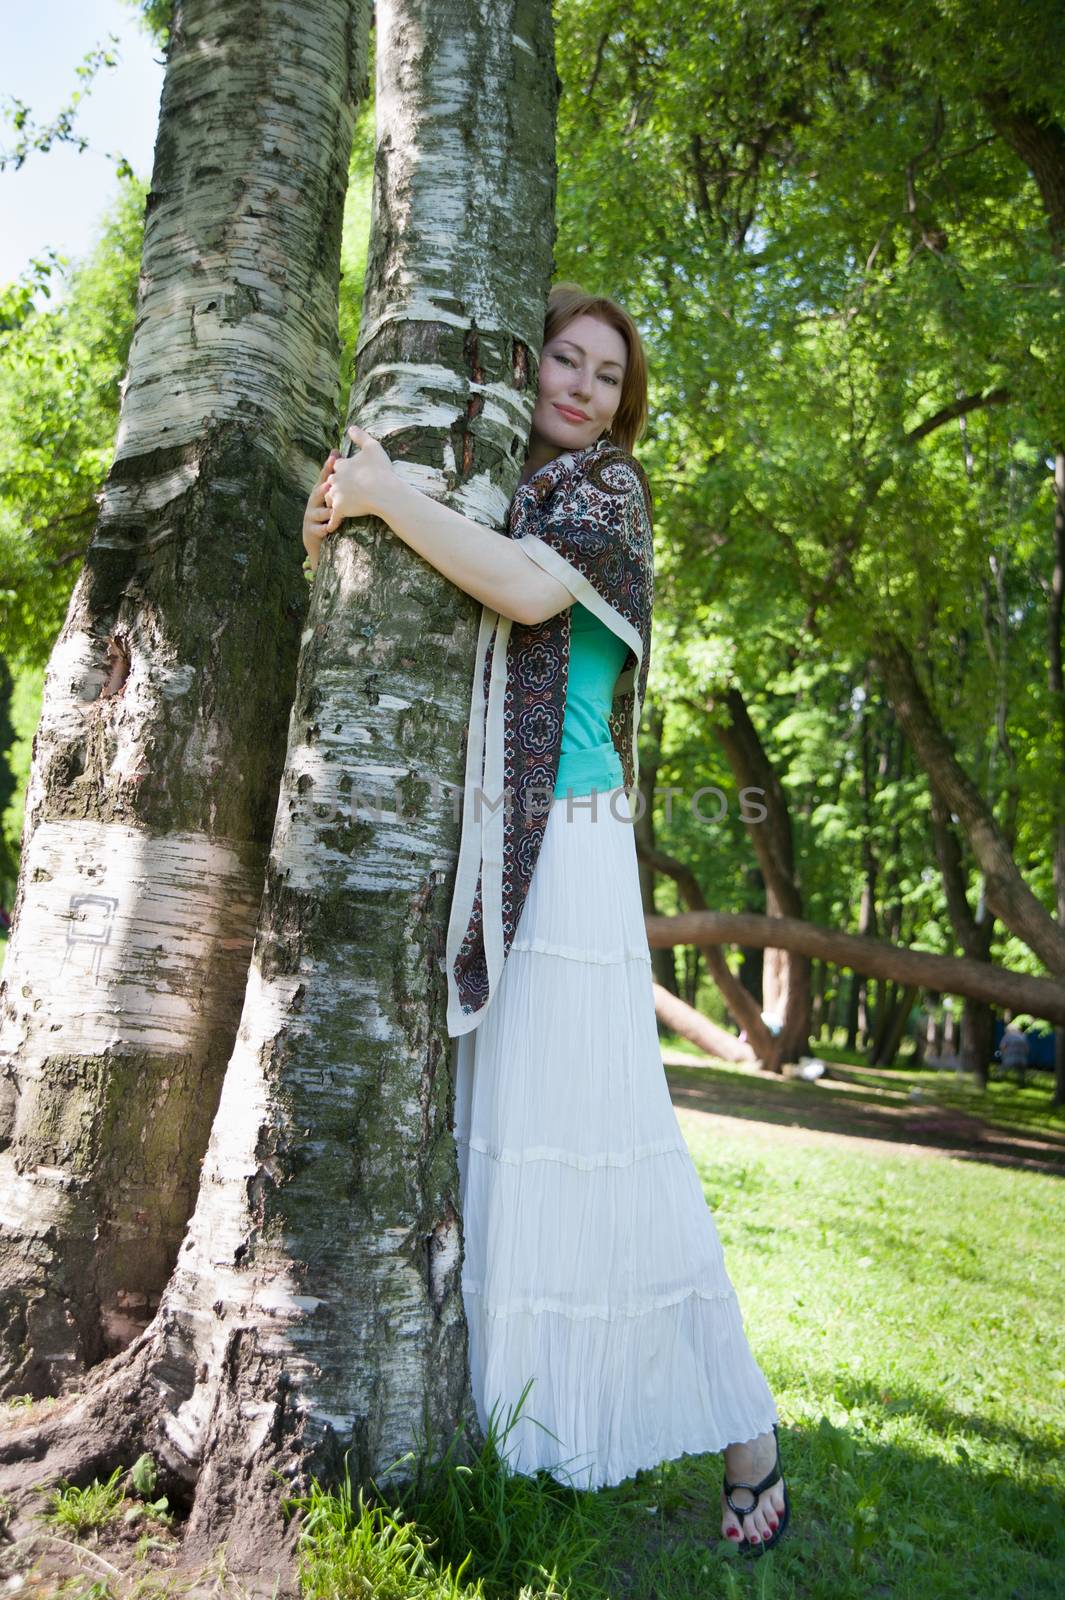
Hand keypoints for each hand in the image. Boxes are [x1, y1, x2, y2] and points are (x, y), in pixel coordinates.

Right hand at [302, 449, 338, 572]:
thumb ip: (343, 482)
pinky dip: (322, 529)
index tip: (335, 455)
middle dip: (323, 488)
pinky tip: (328, 529)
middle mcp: (314, 502)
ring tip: (331, 509)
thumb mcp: (336, 498)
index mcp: (321, 492)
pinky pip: (317, 530)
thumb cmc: (329, 515)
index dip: (329, 466)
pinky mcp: (312, 531)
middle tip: (330, 484)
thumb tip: (353, 461)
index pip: (326, 477)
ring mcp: (312, 516)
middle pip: (317, 492)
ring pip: (318, 512)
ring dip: (324, 511)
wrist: (318, 539)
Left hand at [323, 424, 395, 531]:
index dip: (343, 469)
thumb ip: (361, 436)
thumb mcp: (373, 446)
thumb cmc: (380, 470)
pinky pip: (333, 518)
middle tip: (344, 492)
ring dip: (333, 502)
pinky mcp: (340, 509)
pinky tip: (331, 528)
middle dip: (336, 487)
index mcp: (342, 465)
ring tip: (337, 507)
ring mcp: (337, 495)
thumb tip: (351, 427)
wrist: (383, 492)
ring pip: (330, 499)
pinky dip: (332, 523)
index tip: (350, 473)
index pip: (337, 466)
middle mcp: (336, 479)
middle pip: (331, 483)